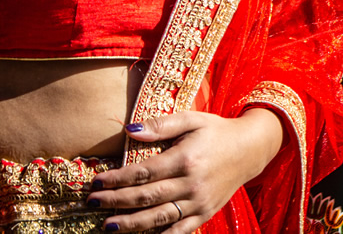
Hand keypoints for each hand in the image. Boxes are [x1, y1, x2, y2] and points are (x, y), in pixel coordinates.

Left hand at [86, 109, 284, 232]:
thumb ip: (161, 125)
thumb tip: (129, 130)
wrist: (250, 149)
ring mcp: (199, 202)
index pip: (143, 172)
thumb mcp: (191, 119)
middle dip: (117, 201)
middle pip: (147, 197)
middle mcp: (191, 184)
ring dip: (132, 224)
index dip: (118, 179)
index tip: (97, 182)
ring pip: (159, 218)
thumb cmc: (216, 131)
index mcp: (185, 158)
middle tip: (92, 203)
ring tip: (109, 226)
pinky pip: (180, 231)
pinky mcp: (205, 214)